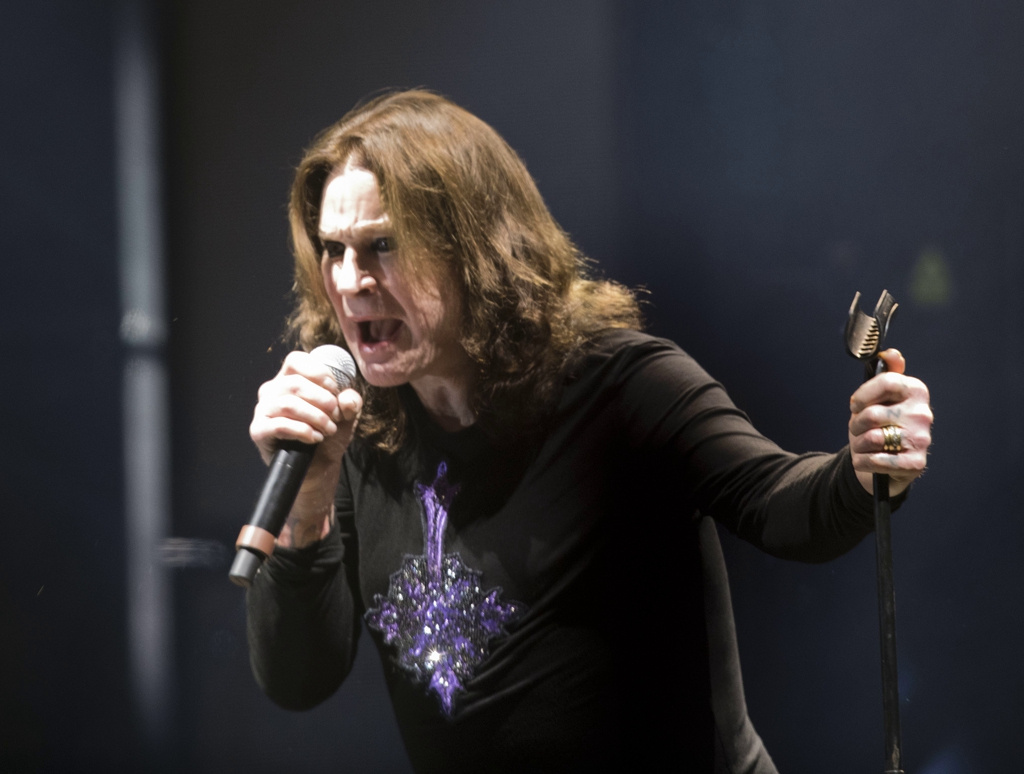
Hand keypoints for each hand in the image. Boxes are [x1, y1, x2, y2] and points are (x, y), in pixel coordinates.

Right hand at [249, 350, 362, 545]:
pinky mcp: (258, 431)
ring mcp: (263, 410)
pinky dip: (302, 430)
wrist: (319, 467)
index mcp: (290, 379)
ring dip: (315, 417)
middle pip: (294, 383)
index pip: (295, 360)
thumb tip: (347, 398)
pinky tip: (314, 438)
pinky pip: (279, 424)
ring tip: (328, 429)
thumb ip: (351, 402)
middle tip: (335, 416)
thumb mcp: (346, 415)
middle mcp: (272, 390)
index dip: (318, 372)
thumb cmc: (328, 434)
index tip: (334, 390)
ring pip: (287, 403)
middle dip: (322, 400)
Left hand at [848, 349, 932, 495]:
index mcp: (916, 391)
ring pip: (871, 438)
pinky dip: (863, 462)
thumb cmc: (880, 425)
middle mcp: (923, 413)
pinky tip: (866, 460)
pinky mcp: (916, 463)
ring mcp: (921, 439)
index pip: (887, 381)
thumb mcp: (880, 398)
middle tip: (858, 430)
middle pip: (872, 414)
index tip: (855, 405)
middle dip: (856, 425)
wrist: (885, 463)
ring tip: (863, 446)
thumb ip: (887, 374)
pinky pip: (876, 460)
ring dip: (858, 445)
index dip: (863, 394)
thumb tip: (891, 354)